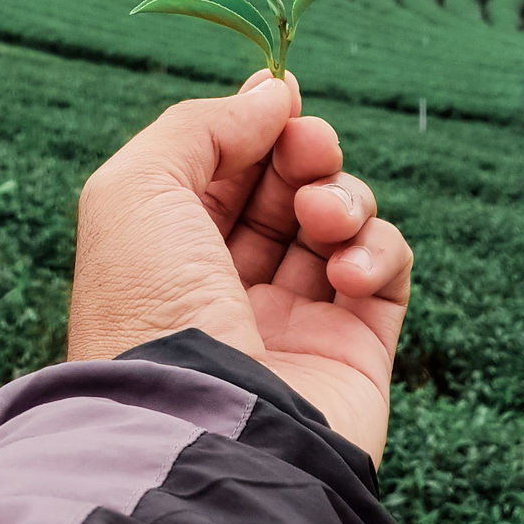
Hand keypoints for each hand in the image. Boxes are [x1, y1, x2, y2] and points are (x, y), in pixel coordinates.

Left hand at [66, 69, 411, 463]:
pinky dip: (378, 248)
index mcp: (171, 245)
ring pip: (339, 217)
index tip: (282, 94)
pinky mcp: (355, 346)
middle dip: (304, 149)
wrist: (201, 431)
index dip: (254, 125)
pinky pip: (386, 269)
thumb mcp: (137, 187)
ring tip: (322, 217)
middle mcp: (230, 278)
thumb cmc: (151, 305)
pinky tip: (346, 267)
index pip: (225, 165)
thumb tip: (271, 92)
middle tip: (308, 146)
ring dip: (340, 195)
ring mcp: (296, 314)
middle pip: (285, 184)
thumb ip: (202, 124)